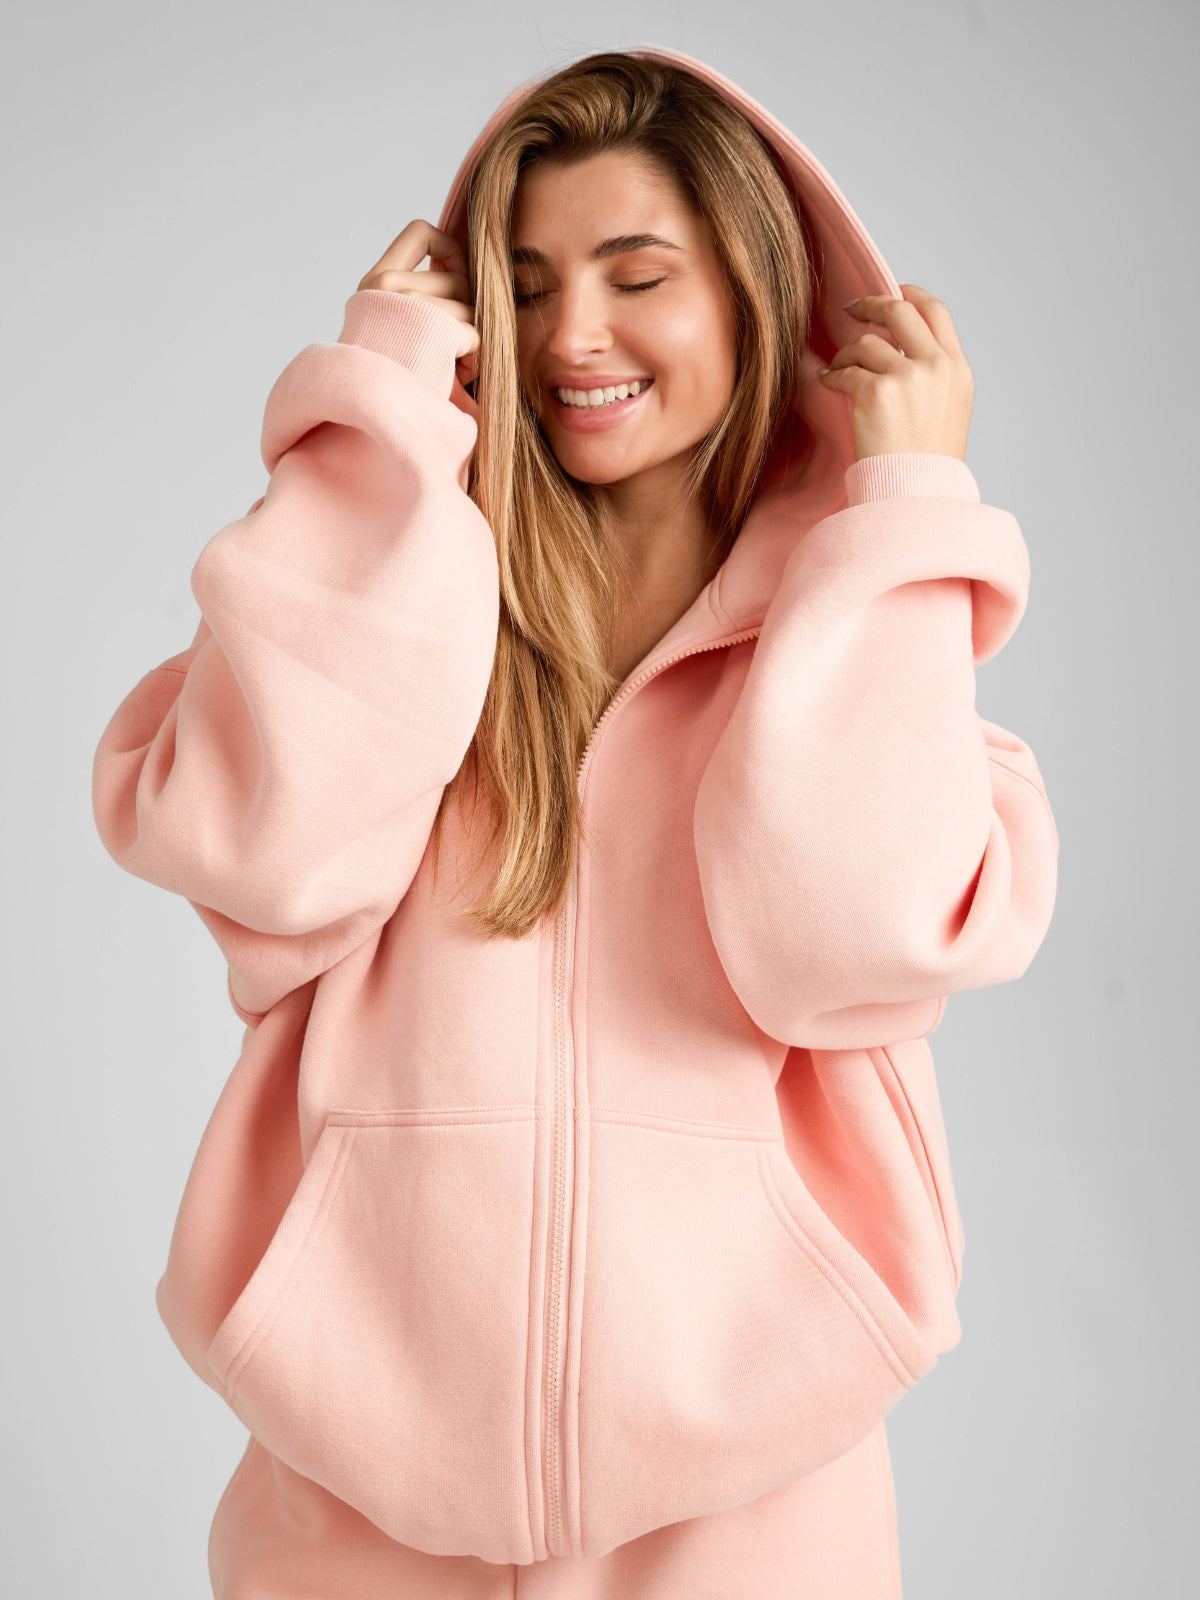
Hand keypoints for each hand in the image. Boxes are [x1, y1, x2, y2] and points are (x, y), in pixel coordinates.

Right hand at [357, 219, 480, 383]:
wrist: (368, 412)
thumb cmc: (385, 379)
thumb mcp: (387, 325)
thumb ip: (414, 296)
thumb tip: (462, 272)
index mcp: (375, 282)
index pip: (421, 232)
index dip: (449, 249)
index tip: (454, 276)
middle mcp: (388, 286)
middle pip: (458, 278)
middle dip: (465, 312)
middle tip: (450, 345)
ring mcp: (410, 306)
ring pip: (470, 308)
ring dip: (469, 340)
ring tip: (449, 366)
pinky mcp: (433, 329)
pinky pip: (475, 335)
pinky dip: (474, 359)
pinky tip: (456, 377)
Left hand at [815, 284, 973, 461]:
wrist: (915, 496)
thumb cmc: (925, 464)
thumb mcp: (948, 411)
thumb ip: (932, 375)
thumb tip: (900, 348)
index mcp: (957, 369)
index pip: (936, 311)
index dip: (910, 294)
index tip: (892, 292)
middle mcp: (937, 366)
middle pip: (899, 311)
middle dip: (870, 304)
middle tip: (851, 309)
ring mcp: (908, 377)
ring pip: (866, 342)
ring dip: (845, 353)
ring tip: (839, 368)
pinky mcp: (877, 393)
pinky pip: (845, 372)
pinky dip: (831, 376)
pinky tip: (828, 383)